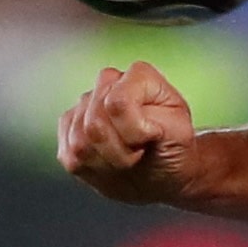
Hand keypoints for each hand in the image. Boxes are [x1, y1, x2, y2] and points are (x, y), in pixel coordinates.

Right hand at [58, 60, 198, 203]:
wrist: (163, 170)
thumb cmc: (173, 148)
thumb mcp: (179, 134)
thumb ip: (153, 118)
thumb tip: (119, 110)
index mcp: (139, 76)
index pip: (117, 103)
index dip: (134, 133)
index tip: (151, 139)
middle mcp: (107, 83)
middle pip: (94, 125)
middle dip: (120, 152)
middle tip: (139, 154)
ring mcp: (84, 104)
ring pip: (79, 143)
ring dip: (106, 162)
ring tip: (126, 159)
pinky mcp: (68, 128)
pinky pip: (68, 154)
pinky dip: (91, 169)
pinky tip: (108, 163)